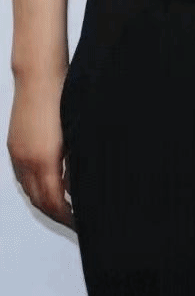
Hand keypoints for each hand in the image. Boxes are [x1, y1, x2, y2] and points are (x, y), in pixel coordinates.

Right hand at [8, 74, 73, 227]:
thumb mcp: (76, 132)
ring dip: (44, 200)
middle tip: (73, 218)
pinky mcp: (13, 145)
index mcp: (45, 159)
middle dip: (56, 213)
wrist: (39, 74)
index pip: (54, 201)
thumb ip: (76, 162)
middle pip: (39, 200)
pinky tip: (49, 182)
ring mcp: (17, 153)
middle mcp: (27, 161)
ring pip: (28, 189)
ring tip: (64, 204)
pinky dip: (35, 185)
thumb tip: (78, 184)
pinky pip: (22, 175)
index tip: (80, 220)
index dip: (66, 215)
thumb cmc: (64, 96)